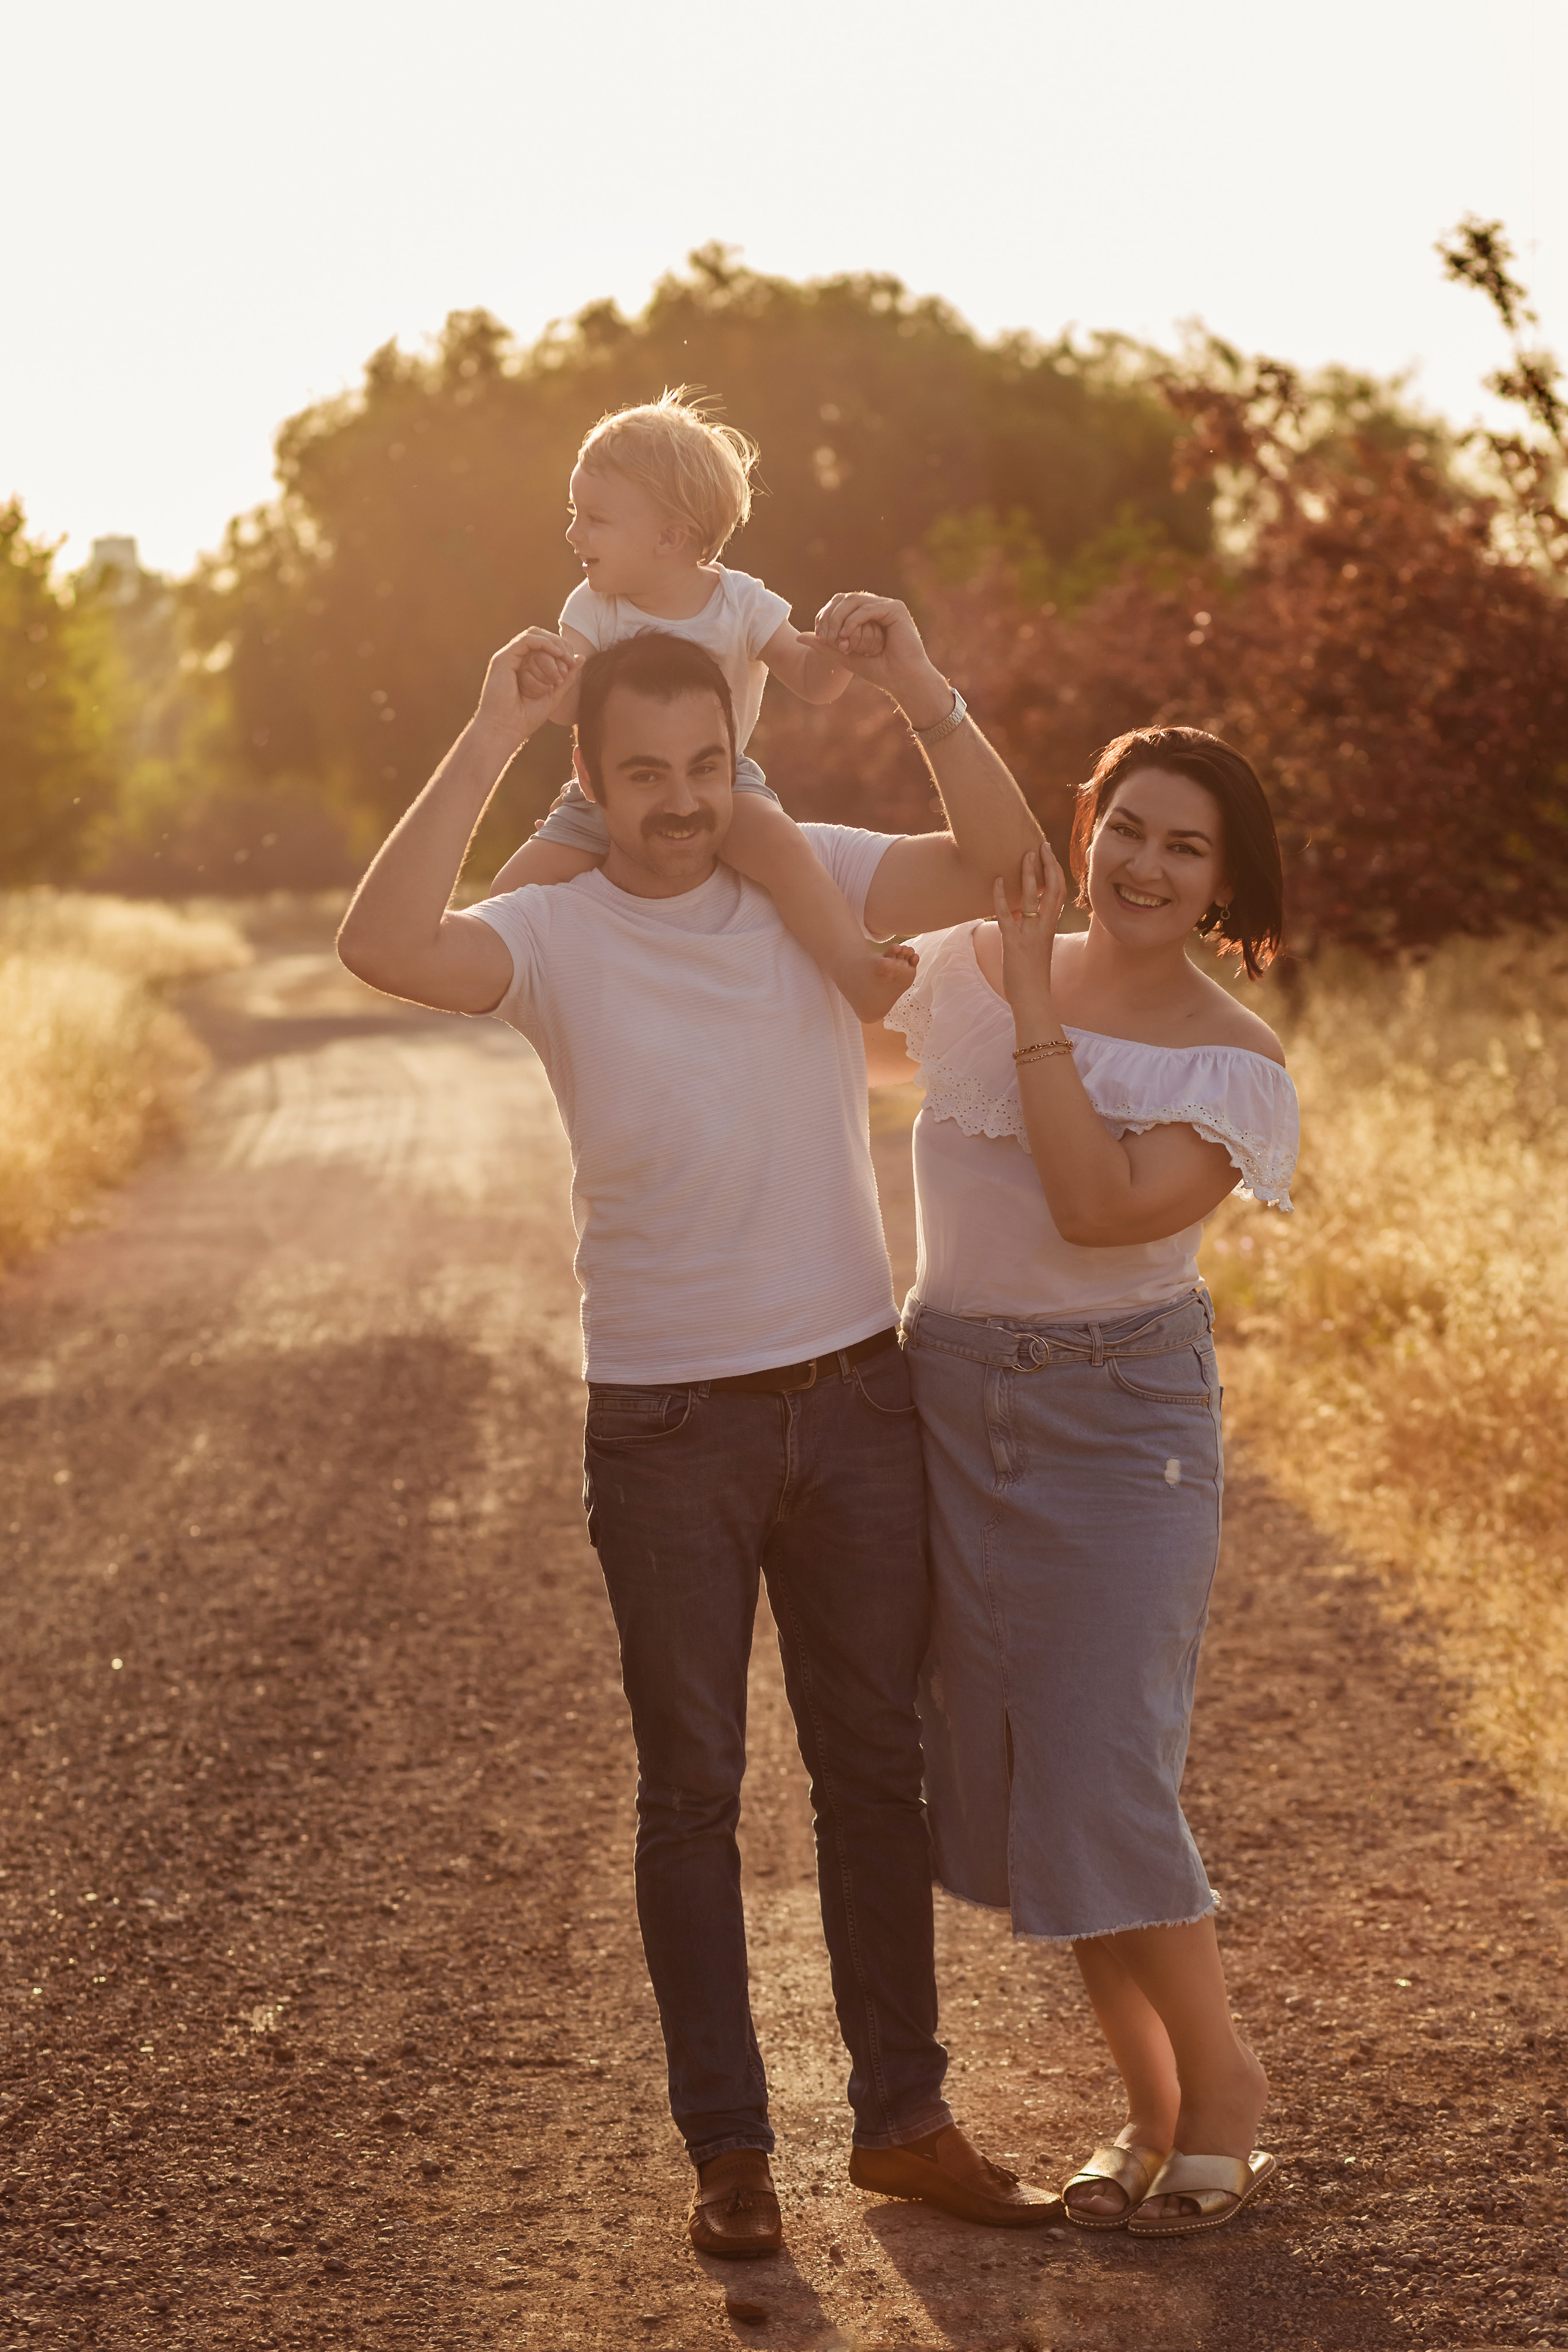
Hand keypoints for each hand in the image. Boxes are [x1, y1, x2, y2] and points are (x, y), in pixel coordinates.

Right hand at [474, 628, 581, 751]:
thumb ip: (567, 677)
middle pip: (540, 637)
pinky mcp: (503, 659)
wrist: (506, 730)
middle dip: (560, 645)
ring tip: (565, 659)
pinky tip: (557, 654)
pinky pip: (527, 640)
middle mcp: (514, 659)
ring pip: (535, 636)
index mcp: (523, 667)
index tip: (573, 664)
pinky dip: (545, 644)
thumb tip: (581, 657)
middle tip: (571, 661)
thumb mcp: (554, 694)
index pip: (544, 646)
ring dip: (554, 645)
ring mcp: (507, 657)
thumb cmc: (526, 718)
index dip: (562, 650)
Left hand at [798, 592, 946, 721]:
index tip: (821, 638)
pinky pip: (867, 609)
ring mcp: (887, 606)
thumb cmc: (879, 671)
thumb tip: (798, 638)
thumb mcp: (845, 657)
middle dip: (829, 616)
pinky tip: (846, 636)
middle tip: (824, 637)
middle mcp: (877, 607)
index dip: (825, 616)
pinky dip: (853, 621)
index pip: (840, 604)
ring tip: (834, 638)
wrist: (903, 680)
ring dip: (839, 618)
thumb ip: (824, 646)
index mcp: (867, 614)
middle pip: (844, 599)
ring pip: (854, 601)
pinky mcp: (896, 609)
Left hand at [992, 844, 1067, 1012]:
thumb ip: (1031, 929)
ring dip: (1029, 874)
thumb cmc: (1032, 977)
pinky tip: (997, 881)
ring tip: (1025, 854)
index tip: (1049, 854)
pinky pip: (1007, 915)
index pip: (1058, 893)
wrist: (1033, 998)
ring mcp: (1030, 934)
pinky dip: (1001, 897)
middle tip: (1040, 844)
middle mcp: (1044, 927)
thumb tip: (1019, 914)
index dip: (1055, 872)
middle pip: (1051, 889)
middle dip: (1047, 865)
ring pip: (1032, 898)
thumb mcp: (1035, 947)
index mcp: (1050, 927)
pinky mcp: (1014, 943)